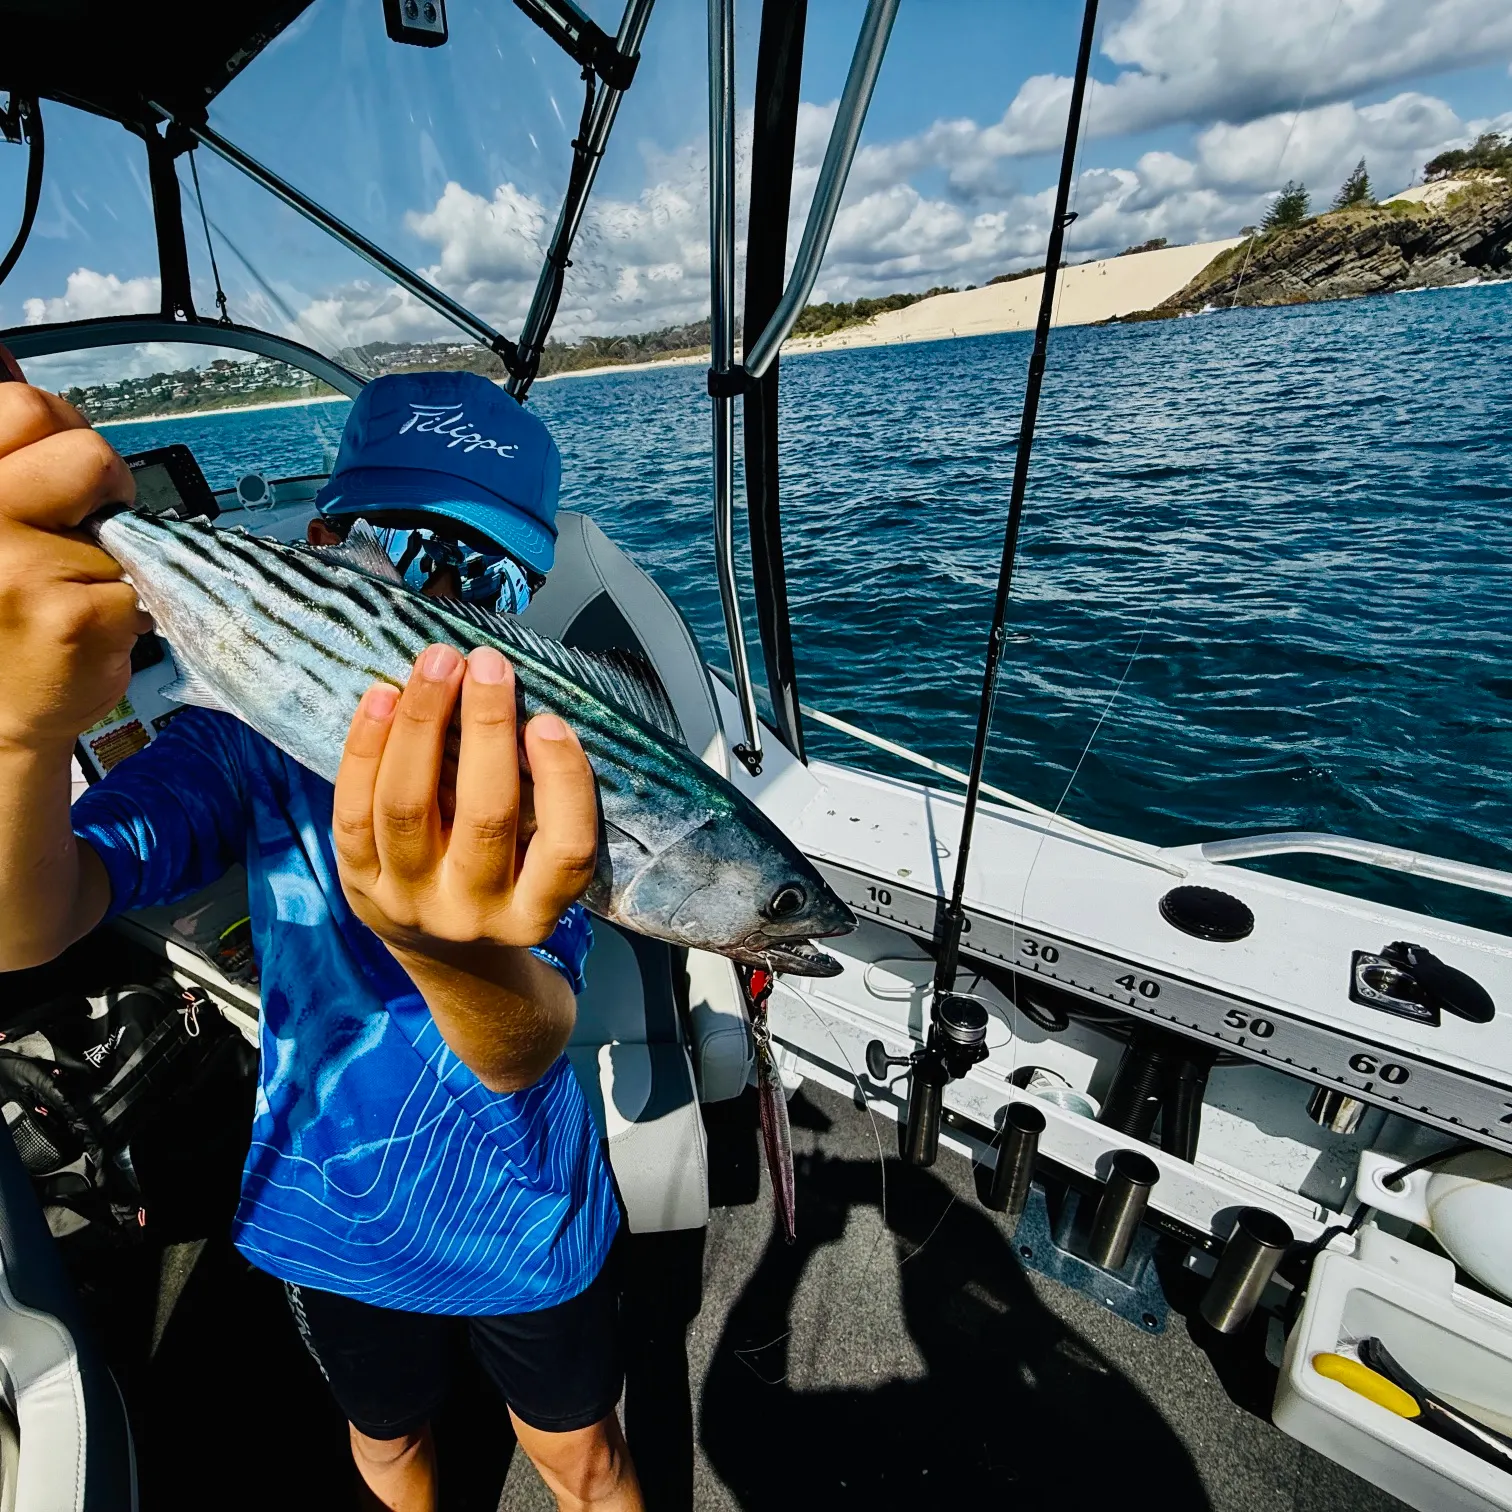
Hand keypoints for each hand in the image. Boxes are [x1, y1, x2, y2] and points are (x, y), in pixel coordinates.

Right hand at [0, 385, 148, 752]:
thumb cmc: (0, 614)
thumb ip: (13, 461)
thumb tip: (26, 377)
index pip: (24, 408)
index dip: (63, 434)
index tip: (66, 476)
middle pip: (86, 452)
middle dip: (105, 489)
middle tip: (86, 532)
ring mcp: (17, 566)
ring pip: (121, 526)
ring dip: (116, 559)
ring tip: (76, 591)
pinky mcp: (72, 615)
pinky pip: (140, 587)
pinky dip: (131, 611)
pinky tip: (91, 631)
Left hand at [332, 642, 597, 964]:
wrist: (446, 958)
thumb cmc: (507, 886)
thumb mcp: (539, 868)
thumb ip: (542, 805)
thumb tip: (521, 703)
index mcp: (534, 912)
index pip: (564, 850)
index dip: (562, 783)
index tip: (549, 721)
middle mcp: (472, 913)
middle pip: (483, 815)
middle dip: (486, 727)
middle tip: (488, 664)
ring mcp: (408, 901)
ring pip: (407, 806)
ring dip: (421, 724)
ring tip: (436, 665)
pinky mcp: (359, 884)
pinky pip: (353, 810)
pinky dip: (365, 748)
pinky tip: (382, 697)